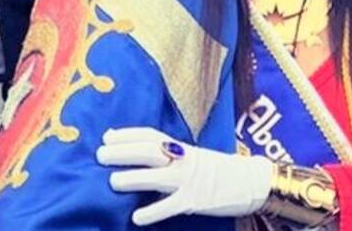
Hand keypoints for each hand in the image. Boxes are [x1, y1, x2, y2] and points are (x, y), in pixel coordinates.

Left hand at [96, 127, 272, 225]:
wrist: (250, 181)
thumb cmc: (214, 168)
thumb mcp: (189, 154)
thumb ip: (164, 151)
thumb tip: (132, 146)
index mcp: (180, 146)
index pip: (148, 135)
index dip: (126, 135)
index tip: (106, 136)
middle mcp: (182, 159)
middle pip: (147, 151)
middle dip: (122, 152)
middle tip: (100, 155)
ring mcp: (189, 180)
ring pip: (155, 176)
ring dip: (132, 178)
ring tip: (112, 182)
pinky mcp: (195, 201)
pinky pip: (170, 206)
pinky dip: (152, 211)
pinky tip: (136, 217)